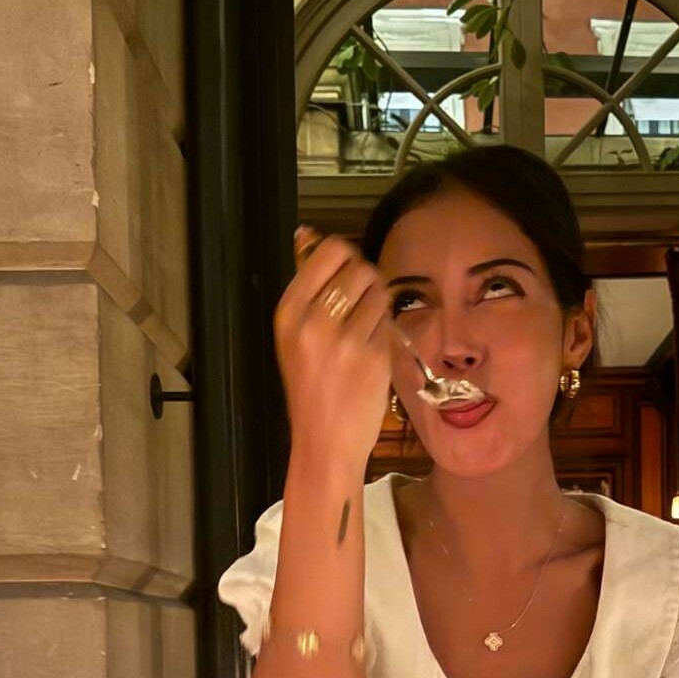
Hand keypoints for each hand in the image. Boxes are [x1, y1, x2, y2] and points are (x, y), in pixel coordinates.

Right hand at [274, 228, 394, 474]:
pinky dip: (384, 330)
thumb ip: (307, 288)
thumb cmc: (311, 388)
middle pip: (359, 268)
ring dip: (378, 305)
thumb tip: (309, 235)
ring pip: (379, 293)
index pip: (329, 252)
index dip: (346, 256)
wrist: (324, 442)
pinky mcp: (373, 356)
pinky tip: (371, 350)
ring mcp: (345, 339)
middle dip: (366, 281)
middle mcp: (314, 321)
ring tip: (364, 329)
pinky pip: (388, 322)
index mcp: (290, 311)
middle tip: (360, 305)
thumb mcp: (295, 336)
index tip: (347, 271)